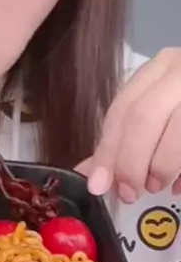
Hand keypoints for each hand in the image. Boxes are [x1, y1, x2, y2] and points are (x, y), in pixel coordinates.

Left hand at [77, 49, 180, 201]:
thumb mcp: (158, 109)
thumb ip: (126, 137)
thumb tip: (90, 173)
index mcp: (161, 68)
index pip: (123, 108)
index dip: (108, 150)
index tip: (98, 184)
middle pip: (144, 117)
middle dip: (131, 162)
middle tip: (130, 192)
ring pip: (178, 131)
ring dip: (161, 166)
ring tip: (157, 186)